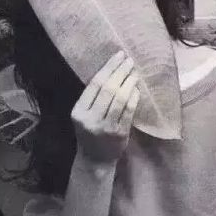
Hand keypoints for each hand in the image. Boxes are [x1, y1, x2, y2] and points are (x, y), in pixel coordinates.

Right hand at [71, 50, 139, 164]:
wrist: (95, 160)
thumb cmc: (89, 132)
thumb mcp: (83, 115)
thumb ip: (92, 97)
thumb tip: (112, 70)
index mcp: (78, 111)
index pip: (95, 84)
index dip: (108, 67)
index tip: (118, 55)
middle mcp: (91, 119)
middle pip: (108, 89)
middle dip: (120, 71)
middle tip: (129, 60)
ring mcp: (106, 127)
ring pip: (120, 99)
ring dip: (129, 82)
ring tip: (134, 72)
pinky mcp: (120, 133)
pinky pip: (129, 110)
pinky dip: (134, 97)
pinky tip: (136, 88)